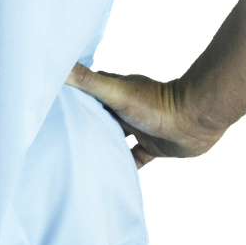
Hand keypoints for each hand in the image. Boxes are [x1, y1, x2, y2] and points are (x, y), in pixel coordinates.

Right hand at [65, 63, 221, 170]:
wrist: (197, 119)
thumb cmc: (156, 103)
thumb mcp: (116, 92)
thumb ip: (87, 80)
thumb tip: (57, 64)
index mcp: (112, 95)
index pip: (83, 99)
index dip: (67, 106)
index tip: (47, 115)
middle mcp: (123, 111)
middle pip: (97, 122)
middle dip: (84, 132)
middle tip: (60, 148)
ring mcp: (138, 129)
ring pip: (115, 142)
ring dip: (104, 151)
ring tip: (82, 167)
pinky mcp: (153, 147)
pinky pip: (135, 160)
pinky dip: (125, 168)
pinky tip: (112, 180)